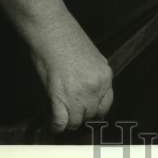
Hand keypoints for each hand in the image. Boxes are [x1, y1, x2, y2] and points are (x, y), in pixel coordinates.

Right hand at [29, 16, 113, 132]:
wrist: (52, 30)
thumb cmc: (68, 38)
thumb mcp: (92, 57)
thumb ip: (94, 76)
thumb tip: (90, 91)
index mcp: (105, 76)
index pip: (106, 105)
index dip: (94, 111)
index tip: (86, 112)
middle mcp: (96, 87)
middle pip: (91, 115)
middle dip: (81, 116)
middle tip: (71, 113)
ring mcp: (79, 94)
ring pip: (76, 122)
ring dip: (68, 122)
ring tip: (61, 118)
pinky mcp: (60, 98)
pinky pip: (61, 122)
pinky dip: (56, 126)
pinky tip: (53, 124)